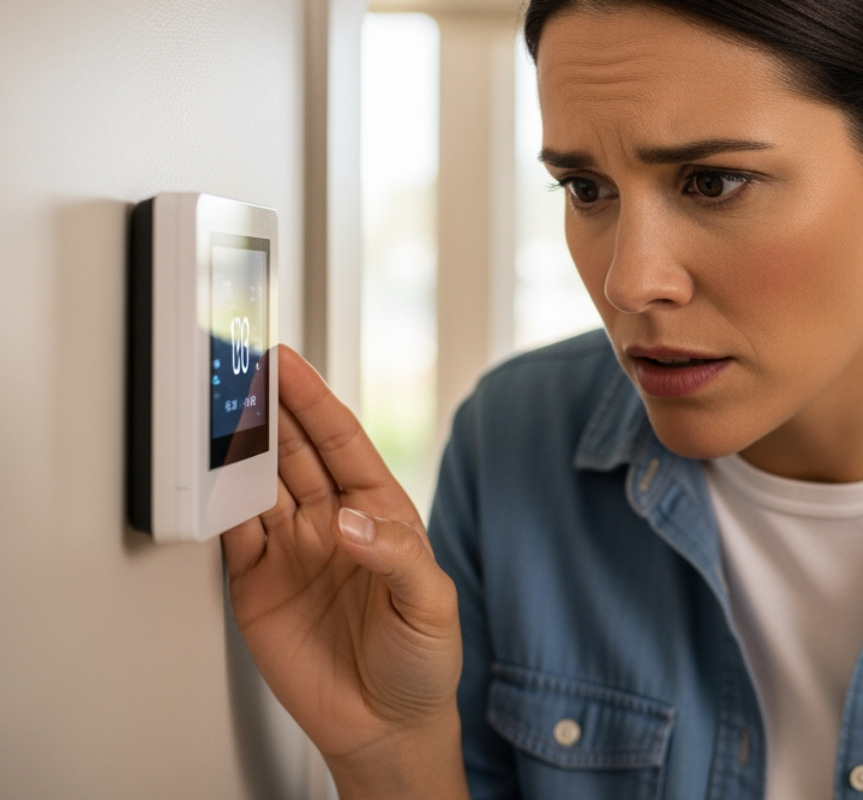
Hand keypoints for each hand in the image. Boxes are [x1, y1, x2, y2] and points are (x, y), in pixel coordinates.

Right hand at [222, 345, 466, 796]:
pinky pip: (231, 534)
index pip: (341, 441)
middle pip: (294, 452)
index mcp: (380, 511)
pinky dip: (215, 507)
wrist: (384, 726)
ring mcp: (294, 551)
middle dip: (268, 411)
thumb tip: (349, 521)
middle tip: (239, 373)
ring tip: (214, 413)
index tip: (288, 364)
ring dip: (237, 450)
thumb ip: (395, 555)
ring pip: (258, 484)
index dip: (314, 399)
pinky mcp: (257, 585)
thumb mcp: (430, 604)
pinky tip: (205, 481)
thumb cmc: (423, 661)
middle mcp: (334, 522)